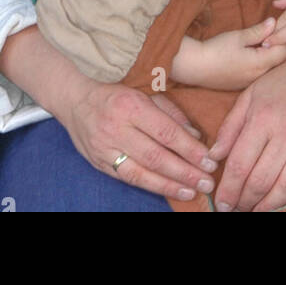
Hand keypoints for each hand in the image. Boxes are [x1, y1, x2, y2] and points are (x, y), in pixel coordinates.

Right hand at [54, 79, 219, 203]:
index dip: (190, 149)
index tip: (210, 161)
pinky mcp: (100, 163)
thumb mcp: (144, 93)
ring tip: (194, 192)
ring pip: (143, 172)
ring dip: (172, 184)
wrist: (74, 101)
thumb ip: (171, 113)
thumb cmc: (115, 95)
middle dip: (185, 171)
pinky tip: (172, 191)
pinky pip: (129, 178)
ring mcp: (106, 148)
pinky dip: (153, 186)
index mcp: (131, 105)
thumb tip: (196, 136)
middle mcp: (117, 128)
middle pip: (157, 156)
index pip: (166, 132)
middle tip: (208, 182)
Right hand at [172, 17, 285, 89]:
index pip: (284, 51)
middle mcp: (259, 76)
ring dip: (267, 57)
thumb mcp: (238, 36)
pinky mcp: (243, 85)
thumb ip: (259, 30)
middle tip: (260, 37)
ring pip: (270, 68)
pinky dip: (258, 64)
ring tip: (251, 47)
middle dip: (275, 47)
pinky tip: (245, 57)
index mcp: (260, 63)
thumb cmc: (216, 49)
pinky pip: (259, 74)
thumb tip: (274, 22)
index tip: (266, 31)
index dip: (279, 39)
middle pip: (280, 61)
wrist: (196, 67)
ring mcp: (251, 83)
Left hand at [209, 34, 285, 211]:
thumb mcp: (251, 93)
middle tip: (237, 210)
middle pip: (261, 179)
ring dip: (270, 205)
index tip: (221, 203)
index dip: (228, 189)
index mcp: (263, 117)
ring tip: (258, 211)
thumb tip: (213, 156)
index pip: (240, 163)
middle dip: (246, 201)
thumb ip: (231, 126)